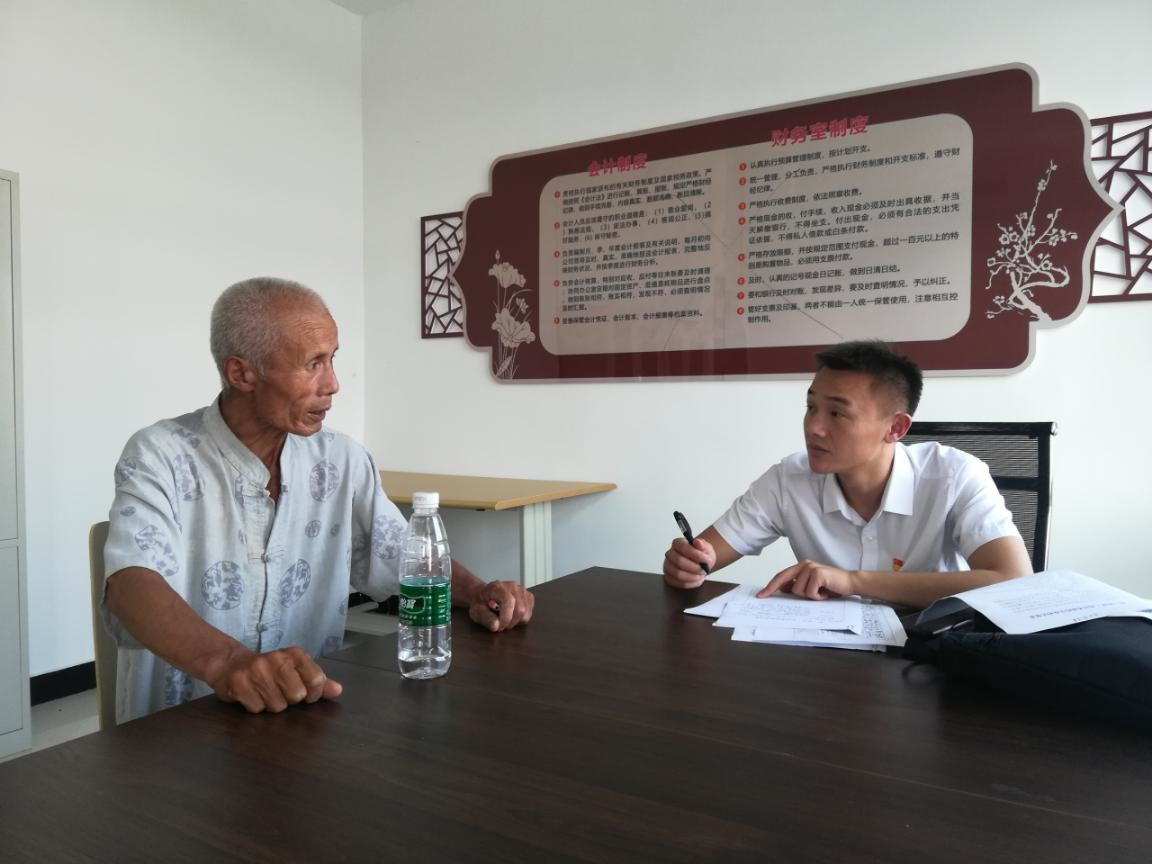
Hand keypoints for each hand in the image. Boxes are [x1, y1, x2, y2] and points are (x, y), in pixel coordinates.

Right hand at [206, 646, 341, 712]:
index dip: (313, 694)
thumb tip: (338, 691)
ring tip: (264, 692)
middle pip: (296, 696)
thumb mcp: (295, 670)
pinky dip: (255, 706)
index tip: (306, 695)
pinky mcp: (239, 683)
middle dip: (289, 700)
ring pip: (277, 706)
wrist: (230, 664)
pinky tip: (251, 695)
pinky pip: (257, 708)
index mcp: (295, 654)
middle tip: (279, 691)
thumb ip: (318, 681)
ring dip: (271, 704)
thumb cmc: (269, 670)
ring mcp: (256, 670)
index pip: (316, 680)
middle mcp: (276, 659)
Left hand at [469, 580, 533, 631]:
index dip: (506, 617)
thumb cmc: (480, 603)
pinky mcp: (528, 597)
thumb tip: (496, 626)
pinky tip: (511, 616)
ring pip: (526, 614)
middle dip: (510, 623)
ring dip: (515, 622)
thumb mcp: (476, 611)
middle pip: (520, 610)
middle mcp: (513, 586)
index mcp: (498, 587)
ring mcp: (522, 591)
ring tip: (505, 620)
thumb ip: (485, 618)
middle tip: (500, 625)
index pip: (509, 601)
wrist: (484, 595)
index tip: (498, 626)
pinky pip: (529, 613)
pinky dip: (521, 619)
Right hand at [663, 536, 714, 588]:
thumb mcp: (706, 547)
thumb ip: (702, 544)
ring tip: (701, 576)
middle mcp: (670, 554)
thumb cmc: (701, 554)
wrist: (701, 563)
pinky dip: (690, 583)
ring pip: (678, 574)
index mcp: (677, 543)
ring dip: (692, 577)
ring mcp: (667, 566)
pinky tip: (697, 580)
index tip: (707, 559)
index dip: (696, 554)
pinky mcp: (669, 577)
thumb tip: (697, 542)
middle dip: (695, 567)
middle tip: (704, 570)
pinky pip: (678, 583)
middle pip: (679, 561)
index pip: (683, 547)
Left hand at [758, 560, 856, 600]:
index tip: (761, 594)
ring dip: (809, 596)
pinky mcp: (818, 574)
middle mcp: (804, 565)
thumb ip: (798, 585)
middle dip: (772, 589)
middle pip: (783, 579)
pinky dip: (817, 597)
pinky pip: (810, 592)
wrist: (851, 583)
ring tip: (820, 593)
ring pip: (797, 590)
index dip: (771, 585)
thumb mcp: (811, 586)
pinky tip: (825, 593)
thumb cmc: (832, 586)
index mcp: (802, 567)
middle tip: (762, 596)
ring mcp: (811, 568)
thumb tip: (782, 589)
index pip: (782, 576)